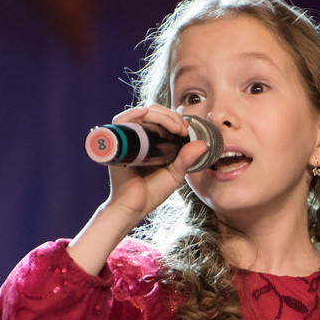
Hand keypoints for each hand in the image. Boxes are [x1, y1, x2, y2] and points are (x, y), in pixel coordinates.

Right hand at [103, 104, 209, 221]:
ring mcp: (127, 139)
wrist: (135, 207)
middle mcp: (138, 136)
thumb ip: (187, 158)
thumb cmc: (152, 192)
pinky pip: (120, 122)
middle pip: (152, 112)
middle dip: (171, 116)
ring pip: (140, 113)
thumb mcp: (174, 173)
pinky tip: (145, 114)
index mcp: (152, 141)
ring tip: (175, 128)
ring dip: (159, 115)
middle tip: (182, 129)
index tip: (187, 130)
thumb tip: (203, 144)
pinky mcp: (117, 144)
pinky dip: (132, 113)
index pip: (161, 117)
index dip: (175, 118)